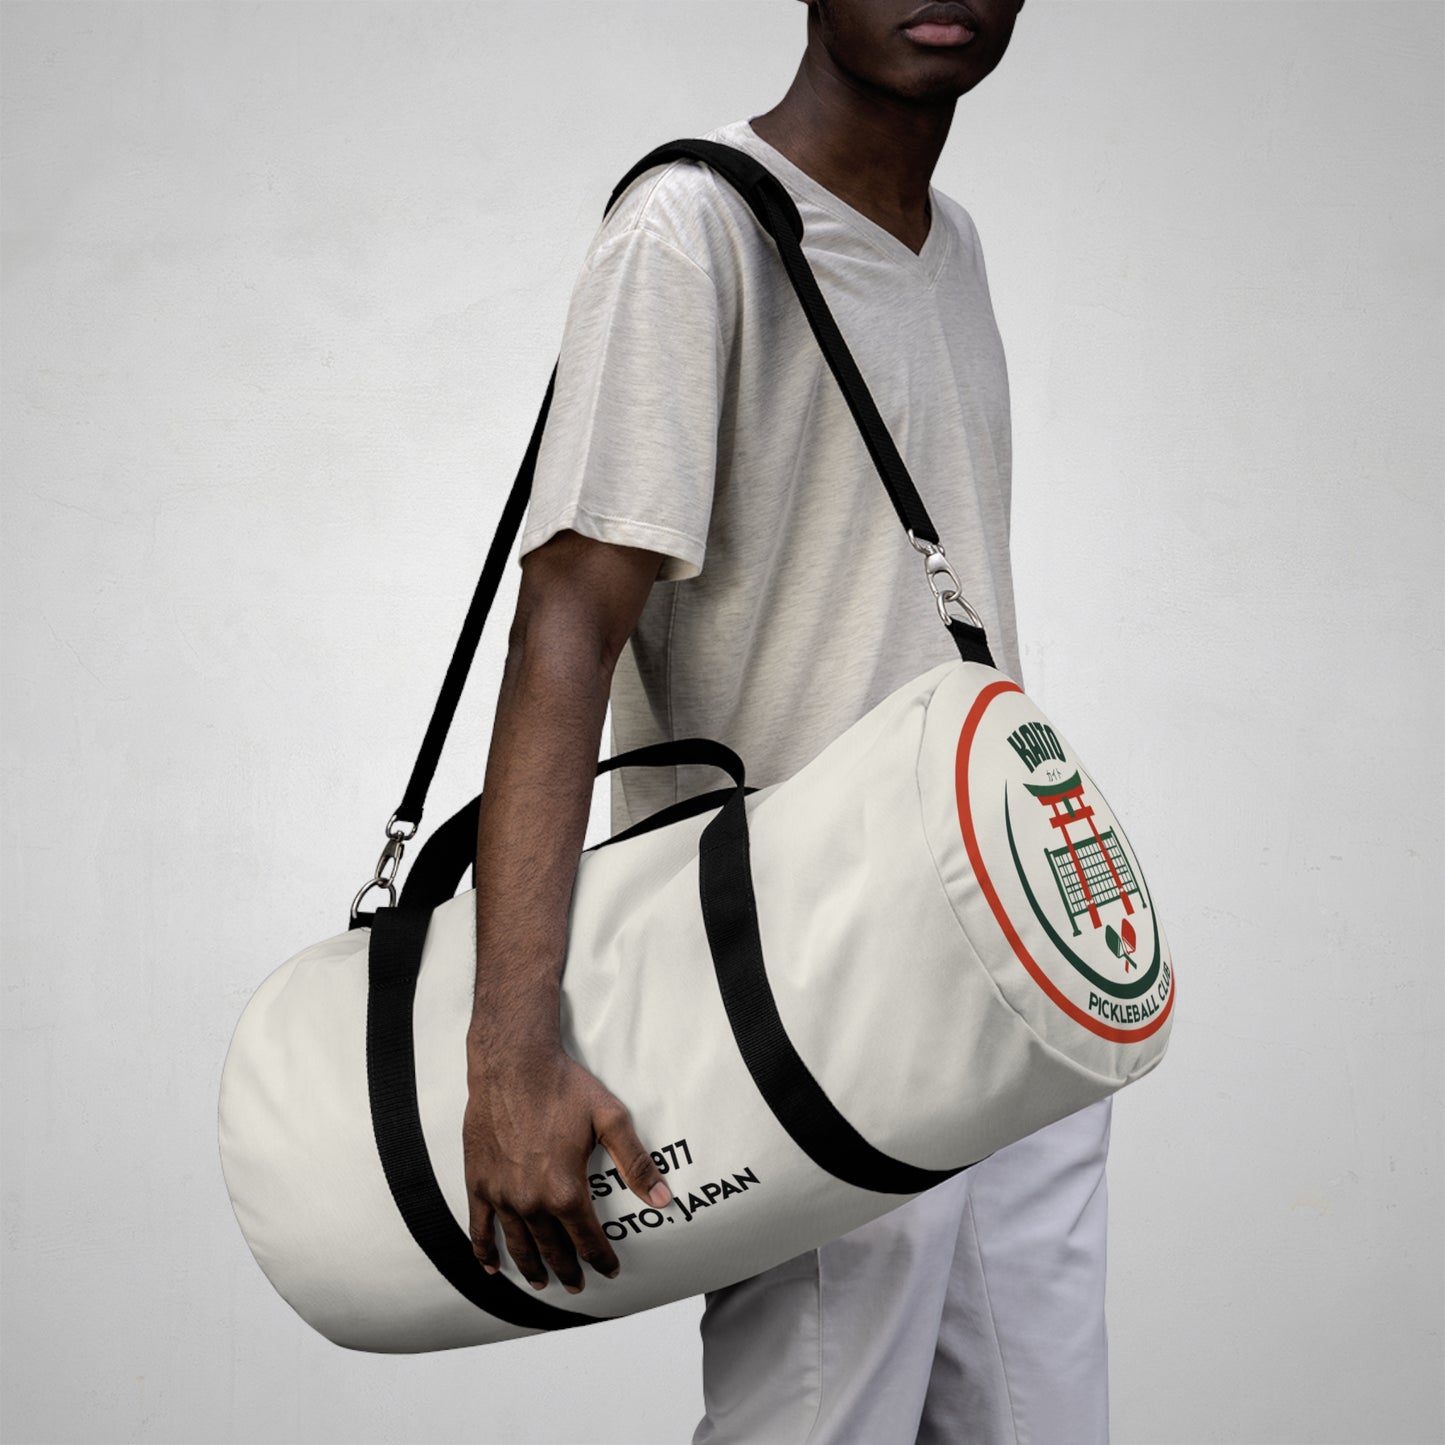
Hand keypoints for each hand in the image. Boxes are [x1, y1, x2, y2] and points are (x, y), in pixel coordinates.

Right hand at [463, 1042, 673, 1293]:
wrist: (512, 1064)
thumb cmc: (562, 1086)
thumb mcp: (610, 1119)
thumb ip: (637, 1163)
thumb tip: (663, 1198)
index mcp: (566, 1190)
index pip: (588, 1239)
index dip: (601, 1259)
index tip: (608, 1271)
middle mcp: (531, 1201)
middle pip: (553, 1250)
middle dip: (569, 1270)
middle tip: (577, 1285)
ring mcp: (501, 1195)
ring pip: (519, 1245)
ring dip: (532, 1268)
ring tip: (542, 1283)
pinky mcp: (477, 1183)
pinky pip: (479, 1229)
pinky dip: (484, 1252)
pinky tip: (492, 1267)